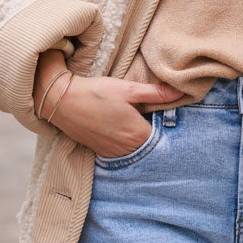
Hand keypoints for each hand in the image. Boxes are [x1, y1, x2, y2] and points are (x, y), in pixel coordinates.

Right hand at [33, 51, 182, 157]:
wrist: (61, 100)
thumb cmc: (96, 93)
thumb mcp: (128, 89)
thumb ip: (156, 93)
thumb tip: (181, 92)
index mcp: (137, 135)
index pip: (163, 138)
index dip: (168, 127)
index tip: (168, 115)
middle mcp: (126, 150)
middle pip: (150, 146)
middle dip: (155, 134)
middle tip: (155, 117)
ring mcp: (112, 152)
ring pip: (135, 150)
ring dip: (140, 140)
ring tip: (139, 122)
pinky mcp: (100, 151)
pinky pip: (121, 152)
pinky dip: (126, 144)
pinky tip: (123, 128)